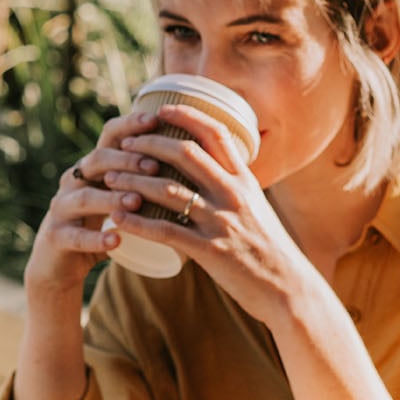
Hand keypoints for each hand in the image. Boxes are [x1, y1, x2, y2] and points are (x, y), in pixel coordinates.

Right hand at [22, 111, 163, 296]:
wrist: (59, 263)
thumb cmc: (99, 224)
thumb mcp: (118, 197)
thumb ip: (143, 178)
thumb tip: (192, 156)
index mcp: (92, 167)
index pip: (109, 136)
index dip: (130, 126)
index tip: (156, 120)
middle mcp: (74, 181)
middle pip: (96, 161)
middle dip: (126, 161)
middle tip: (155, 166)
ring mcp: (61, 208)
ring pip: (84, 197)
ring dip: (112, 198)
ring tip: (137, 202)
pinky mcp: (55, 237)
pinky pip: (75, 236)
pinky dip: (96, 239)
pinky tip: (116, 241)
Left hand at [98, 103, 323, 328]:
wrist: (290, 289)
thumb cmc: (271, 250)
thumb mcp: (258, 208)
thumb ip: (235, 189)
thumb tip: (213, 172)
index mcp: (246, 181)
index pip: (215, 134)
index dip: (186, 116)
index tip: (160, 110)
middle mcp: (234, 194)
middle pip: (185, 154)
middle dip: (149, 144)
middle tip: (126, 144)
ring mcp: (222, 222)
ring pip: (168, 190)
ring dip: (133, 181)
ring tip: (110, 178)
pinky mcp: (210, 251)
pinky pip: (165, 231)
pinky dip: (137, 222)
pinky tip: (117, 219)